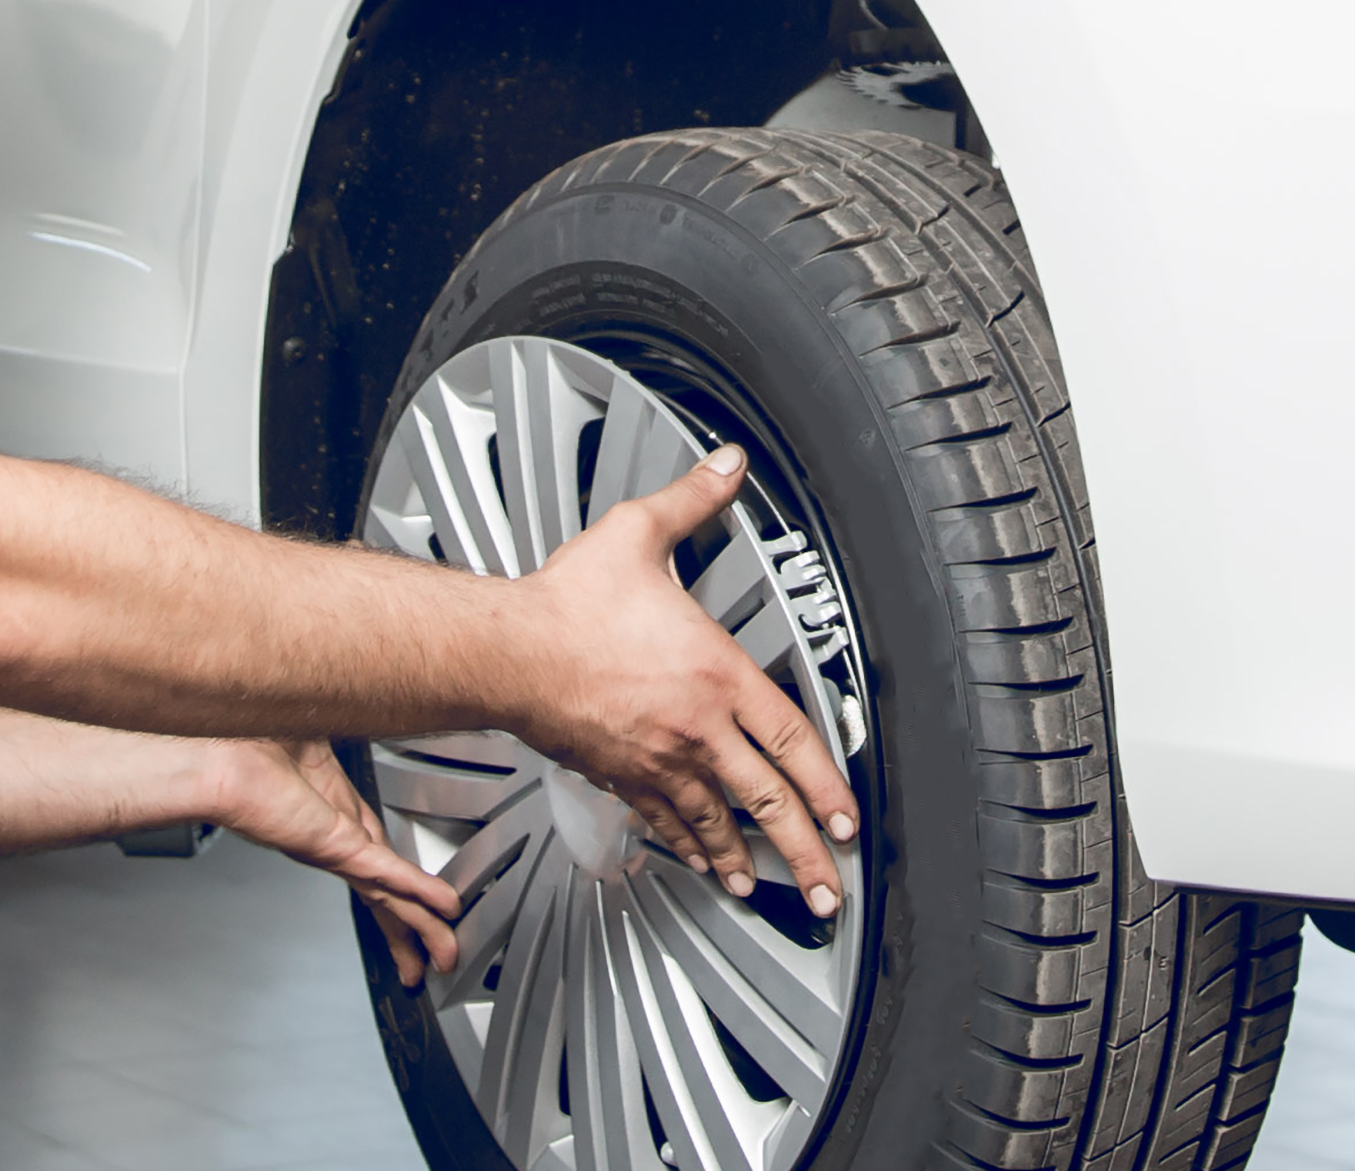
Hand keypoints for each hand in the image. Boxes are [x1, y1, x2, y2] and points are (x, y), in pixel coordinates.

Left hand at [206, 738, 462, 982]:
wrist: (219, 755)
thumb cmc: (244, 743)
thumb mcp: (308, 738)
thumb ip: (329, 742)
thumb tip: (343, 720)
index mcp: (327, 818)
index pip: (376, 859)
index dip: (402, 883)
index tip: (420, 900)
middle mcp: (331, 841)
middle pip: (382, 894)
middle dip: (409, 930)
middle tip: (429, 961)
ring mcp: (334, 849)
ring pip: (388, 896)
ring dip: (420, 926)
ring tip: (443, 954)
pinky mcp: (335, 847)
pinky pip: (386, 872)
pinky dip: (418, 890)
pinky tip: (441, 908)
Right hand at [510, 446, 858, 916]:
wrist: (507, 652)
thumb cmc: (568, 605)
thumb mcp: (639, 534)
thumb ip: (693, 499)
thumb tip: (726, 466)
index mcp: (715, 676)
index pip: (791, 740)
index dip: (827, 784)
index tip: (847, 818)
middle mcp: (694, 729)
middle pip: (765, 802)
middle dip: (804, 850)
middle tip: (827, 888)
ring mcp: (656, 760)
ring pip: (716, 823)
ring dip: (745, 859)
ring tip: (766, 888)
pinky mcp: (618, 775)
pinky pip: (664, 821)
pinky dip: (688, 845)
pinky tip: (697, 859)